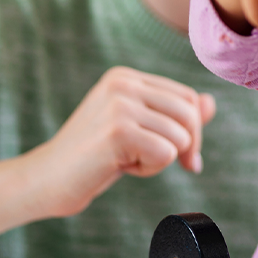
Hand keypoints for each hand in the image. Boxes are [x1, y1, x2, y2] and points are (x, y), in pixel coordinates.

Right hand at [25, 66, 216, 217]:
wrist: (46, 180)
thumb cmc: (92, 158)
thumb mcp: (137, 130)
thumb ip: (172, 115)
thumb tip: (211, 103)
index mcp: (126, 77)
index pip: (187, 97)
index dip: (191, 131)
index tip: (180, 157)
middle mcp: (124, 83)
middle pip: (190, 114)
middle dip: (184, 146)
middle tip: (152, 162)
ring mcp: (120, 105)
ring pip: (181, 136)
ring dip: (161, 159)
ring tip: (126, 159)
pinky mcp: (118, 131)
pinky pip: (166, 154)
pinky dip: (149, 169)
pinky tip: (120, 166)